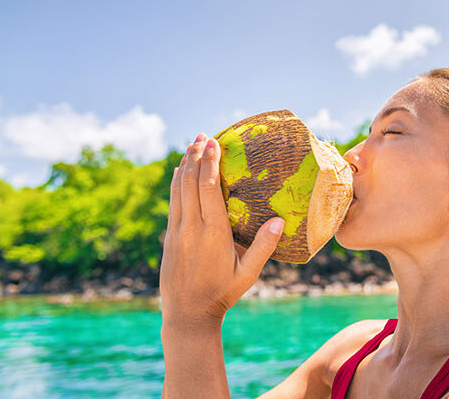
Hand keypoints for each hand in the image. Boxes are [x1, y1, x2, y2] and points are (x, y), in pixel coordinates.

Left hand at [159, 132, 284, 326]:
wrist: (188, 314)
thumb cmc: (223, 293)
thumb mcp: (248, 274)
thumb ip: (263, 247)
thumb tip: (279, 221)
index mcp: (213, 233)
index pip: (208, 188)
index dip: (210, 162)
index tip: (214, 142)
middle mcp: (192, 227)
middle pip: (190, 182)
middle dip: (196, 156)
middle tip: (203, 135)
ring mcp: (177, 231)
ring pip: (178, 189)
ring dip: (184, 165)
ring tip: (191, 145)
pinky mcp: (169, 236)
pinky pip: (172, 202)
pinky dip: (176, 182)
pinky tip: (179, 172)